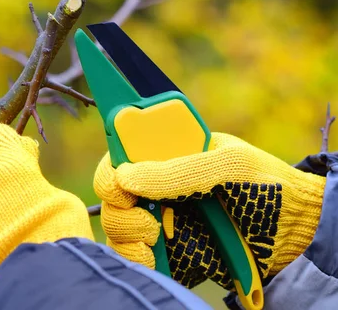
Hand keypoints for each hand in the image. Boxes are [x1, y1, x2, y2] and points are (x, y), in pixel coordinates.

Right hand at [94, 132, 325, 288]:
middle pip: (112, 190)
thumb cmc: (268, 186)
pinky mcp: (166, 250)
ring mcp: (161, 217)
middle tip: (145, 214)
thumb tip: (126, 176)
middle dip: (118, 203)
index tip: (120, 180)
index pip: (123, 151)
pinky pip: (133, 254)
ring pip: (116, 223)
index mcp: (171, 154)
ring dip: (126, 230)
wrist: (295, 235)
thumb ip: (178, 171)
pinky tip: (151, 256)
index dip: (113, 163)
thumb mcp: (228, 166)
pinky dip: (133, 256)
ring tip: (155, 236)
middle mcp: (159, 185)